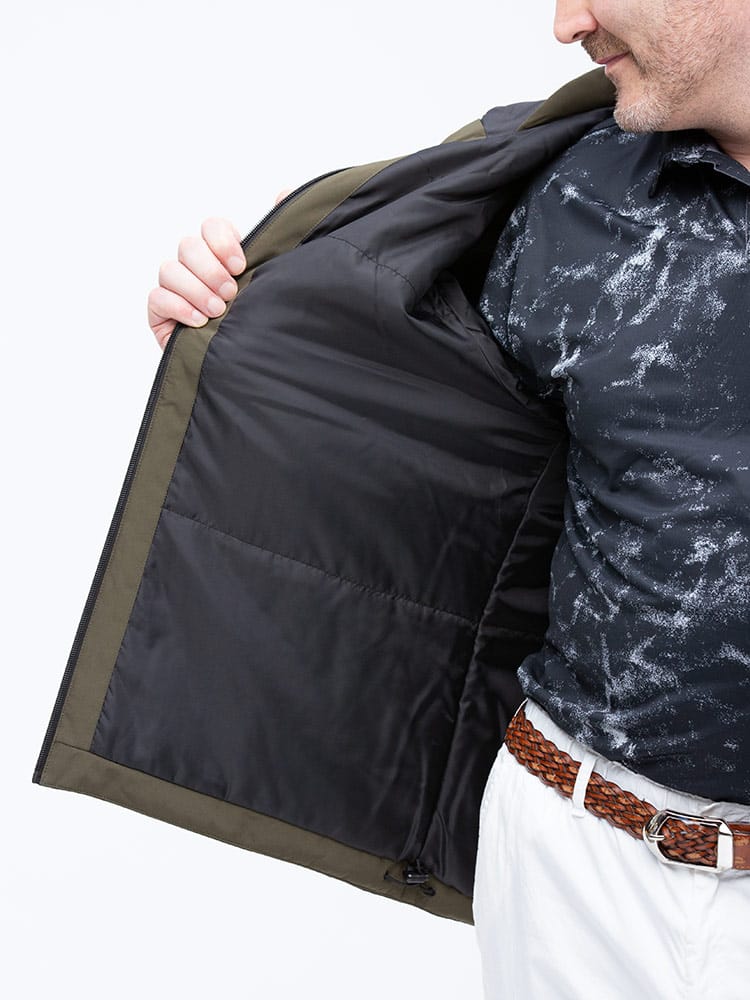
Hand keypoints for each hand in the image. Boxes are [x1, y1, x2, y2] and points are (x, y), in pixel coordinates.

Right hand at [147, 190, 293, 350]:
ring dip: (196, 289)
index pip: (212, 226)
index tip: (241, 265)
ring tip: (218, 310)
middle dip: (209, 268)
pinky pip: (157, 297)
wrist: (252, 370)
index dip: (222, 240)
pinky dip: (178, 306)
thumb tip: (284, 194)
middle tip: (231, 291)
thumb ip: (279, 239)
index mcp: (223, 255)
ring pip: (170, 269)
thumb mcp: (276, 279)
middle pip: (188, 245)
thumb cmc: (262, 322)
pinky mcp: (161, 315)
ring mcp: (176, 290)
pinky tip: (199, 321)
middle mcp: (197, 268)